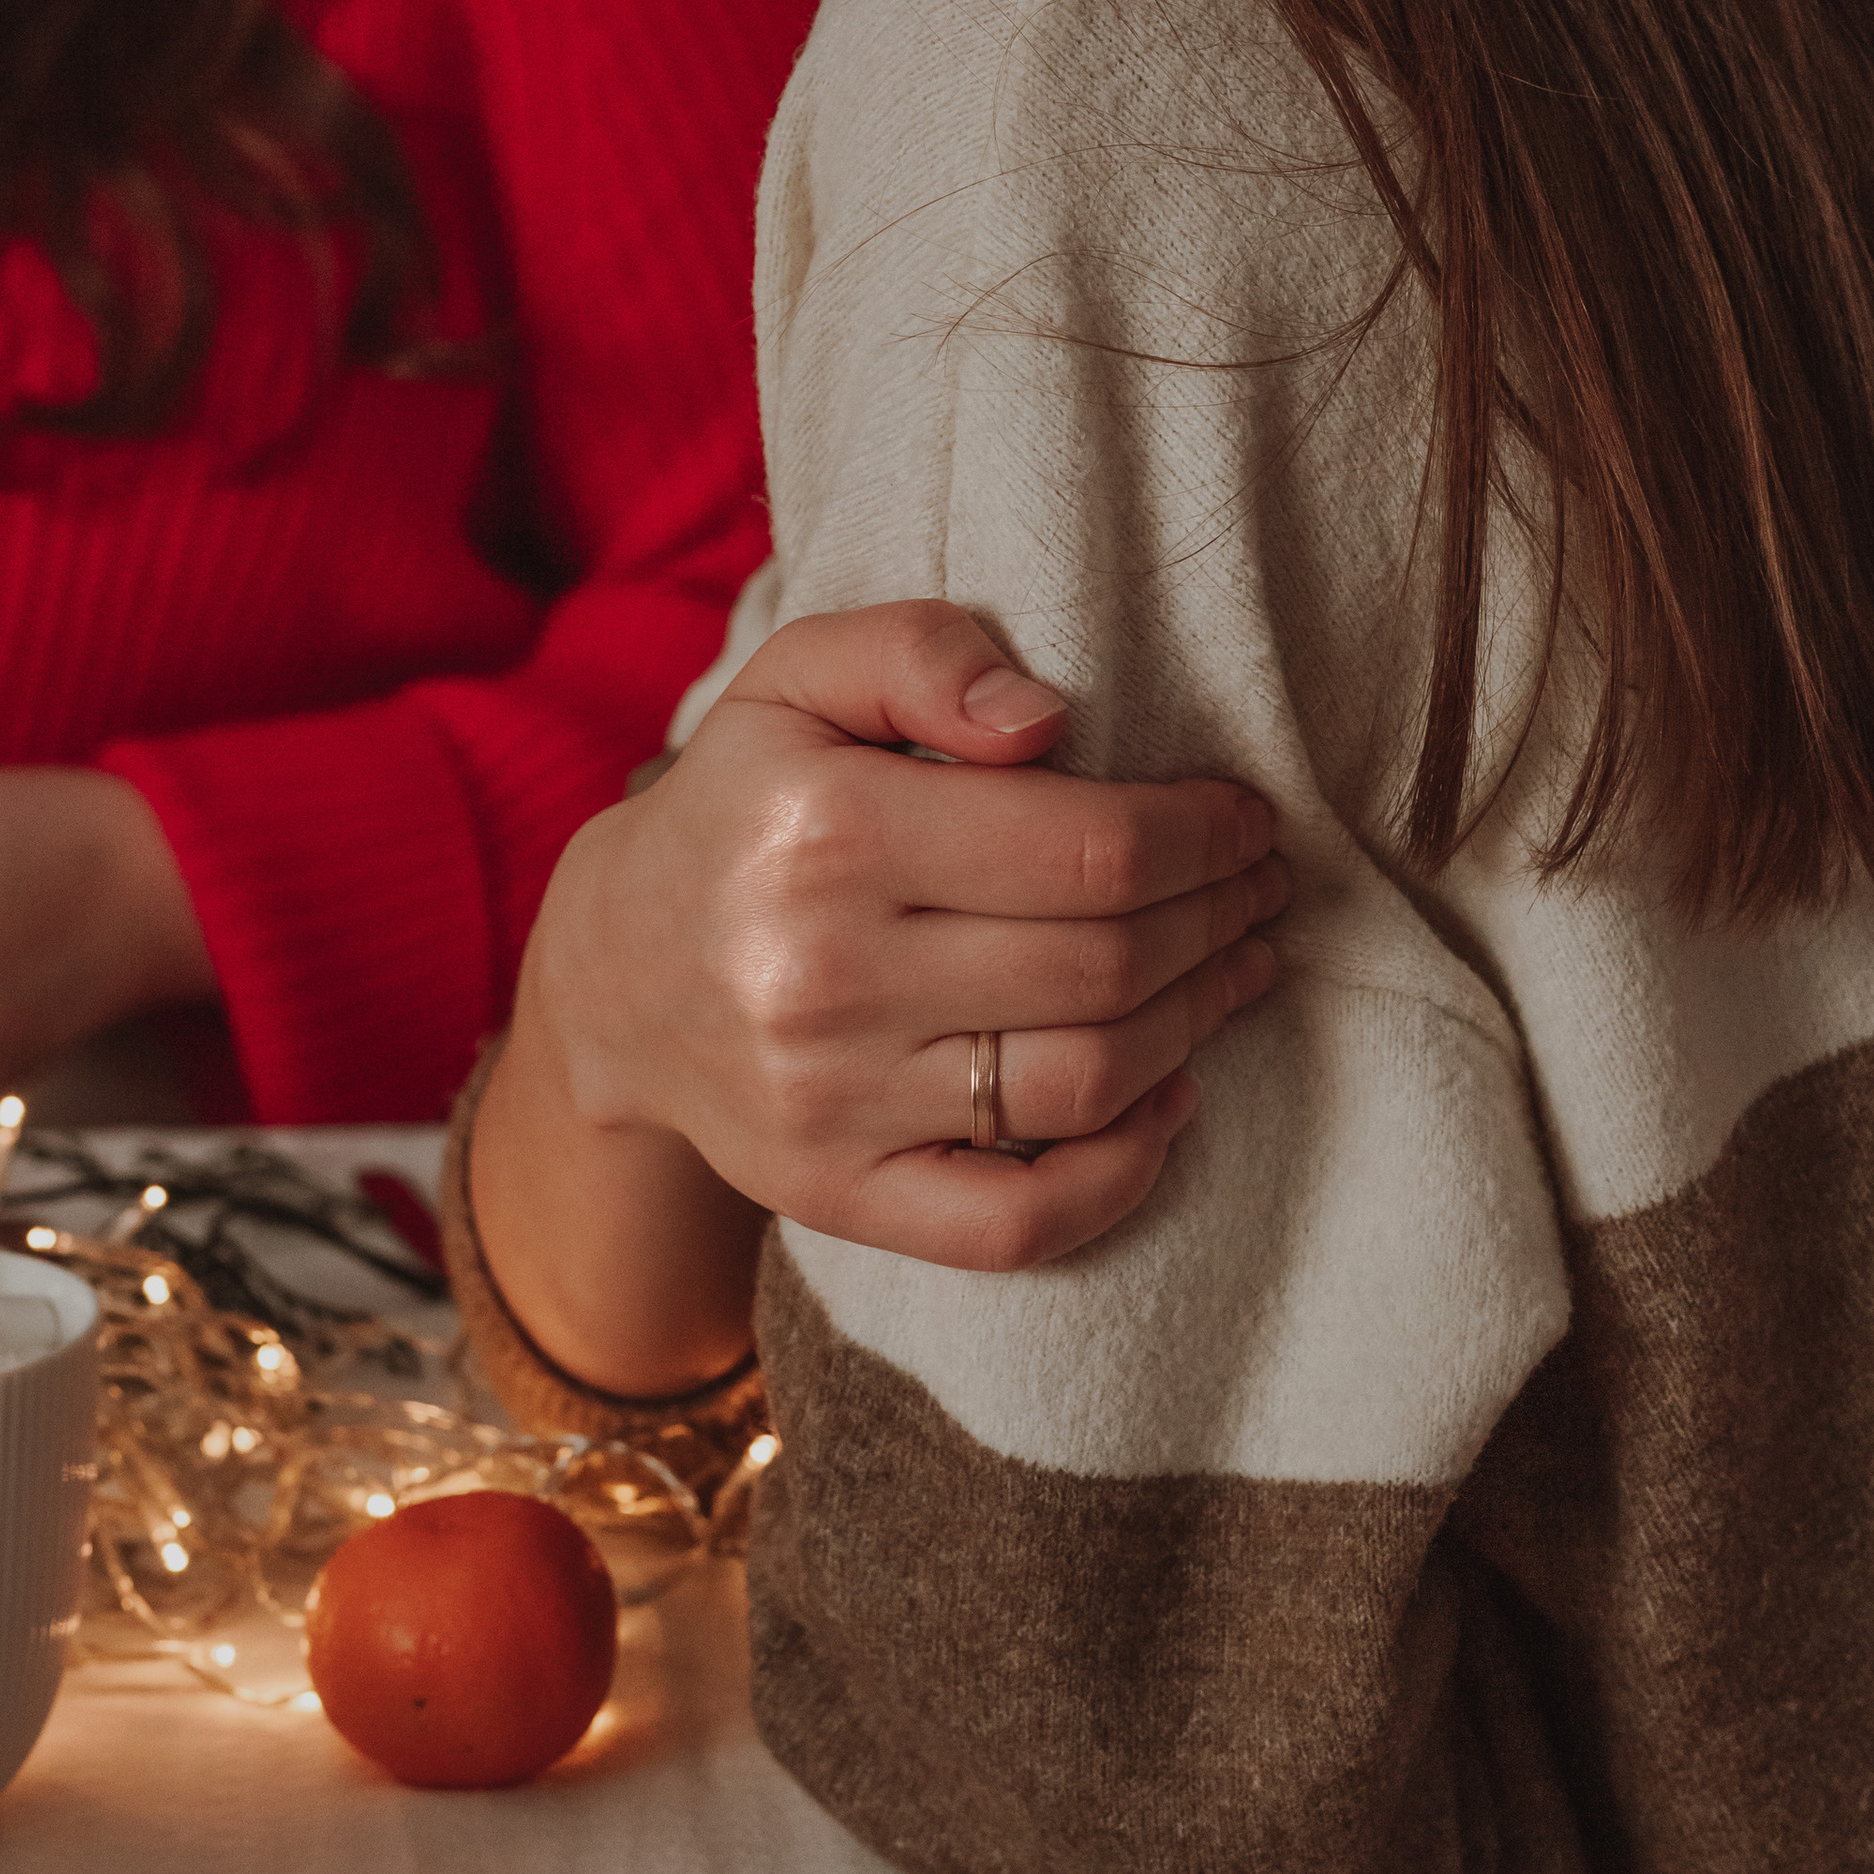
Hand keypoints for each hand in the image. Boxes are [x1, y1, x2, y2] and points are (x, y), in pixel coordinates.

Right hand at [507, 599, 1286, 1287]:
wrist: (613, 972)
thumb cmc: (745, 802)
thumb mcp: (801, 676)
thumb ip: (921, 652)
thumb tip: (1048, 718)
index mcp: (831, 832)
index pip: (1090, 847)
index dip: (1201, 834)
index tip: (1242, 816)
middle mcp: (825, 978)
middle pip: (1105, 964)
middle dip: (1217, 919)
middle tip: (1260, 887)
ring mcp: (831, 1103)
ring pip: (1086, 1082)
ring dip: (1197, 1023)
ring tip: (1238, 966)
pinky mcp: (837, 1195)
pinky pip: (1018, 1221)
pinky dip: (1124, 1175)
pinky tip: (1170, 1102)